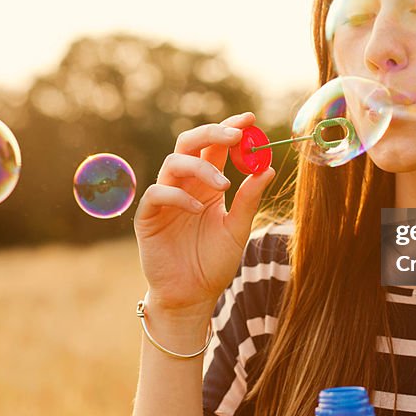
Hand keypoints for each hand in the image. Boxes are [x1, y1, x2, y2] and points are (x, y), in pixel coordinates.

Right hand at [133, 112, 275, 319]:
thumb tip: (268, 169)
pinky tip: (198, 210)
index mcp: (206, 183)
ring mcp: (164, 199)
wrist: (192, 296)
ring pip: (172, 163)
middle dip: (212, 132)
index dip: (229, 128)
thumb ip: (250, 201)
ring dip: (201, 167)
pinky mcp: (148, 217)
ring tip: (224, 185)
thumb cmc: (213, 262)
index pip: (215, 145)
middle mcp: (184, 185)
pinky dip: (179, 196)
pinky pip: (157, 194)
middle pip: (189, 142)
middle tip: (236, 135)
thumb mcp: (238, 230)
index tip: (249, 119)